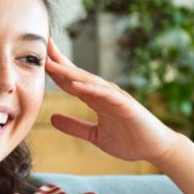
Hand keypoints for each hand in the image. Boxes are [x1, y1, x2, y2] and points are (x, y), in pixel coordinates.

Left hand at [45, 38, 179, 164]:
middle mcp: (104, 93)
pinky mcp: (126, 105)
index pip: (71, 80)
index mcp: (96, 99)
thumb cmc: (129, 140)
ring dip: (70, 72)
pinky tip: (76, 85)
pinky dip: (91, 89)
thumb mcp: (94, 135)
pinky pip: (106, 95)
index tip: (39, 57)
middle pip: (78, 74)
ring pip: (89, 81)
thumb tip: (52, 119)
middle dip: (60, 60)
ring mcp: (115, 97)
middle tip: (43, 44)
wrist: (154, 149)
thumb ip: (74, 126)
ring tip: (51, 63)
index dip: (56, 69)